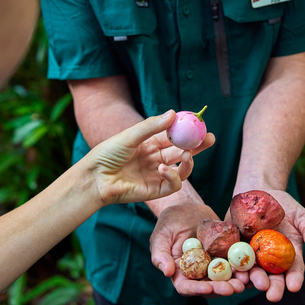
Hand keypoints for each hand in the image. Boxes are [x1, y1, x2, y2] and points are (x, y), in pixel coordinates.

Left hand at [87, 110, 214, 205]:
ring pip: (182, 169)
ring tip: (187, 155)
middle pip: (183, 151)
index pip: (174, 136)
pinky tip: (163, 169)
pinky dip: (173, 176)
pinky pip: (173, 184)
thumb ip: (151, 127)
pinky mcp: (155, 191)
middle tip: (209, 138)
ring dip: (189, 162)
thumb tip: (174, 113)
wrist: (94, 178)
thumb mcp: (129, 136)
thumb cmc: (107, 154)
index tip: (200, 123)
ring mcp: (156, 175)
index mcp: (150, 144)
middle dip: (198, 146)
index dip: (188, 130)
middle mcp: (156, 159)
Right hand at [150, 204, 246, 296]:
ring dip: (236, 281)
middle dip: (223, 288)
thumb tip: (166, 272)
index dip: (197, 290)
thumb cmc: (169, 222)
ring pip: (226, 278)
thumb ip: (160, 254)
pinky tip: (254, 268)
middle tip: (235, 287)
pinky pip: (236, 263)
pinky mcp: (226, 255)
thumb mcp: (160, 236)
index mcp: (180, 273)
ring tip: (247, 280)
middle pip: (210, 286)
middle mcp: (198, 273)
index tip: (208, 288)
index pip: (187, 287)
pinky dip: (245, 268)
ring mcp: (213, 265)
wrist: (187, 207)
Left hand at [226, 189, 304, 301]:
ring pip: (252, 273)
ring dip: (252, 280)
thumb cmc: (284, 207)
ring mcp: (252, 256)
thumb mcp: (300, 215)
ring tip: (251, 285)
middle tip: (272, 296)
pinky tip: (234, 273)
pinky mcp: (234, 249)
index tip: (294, 286)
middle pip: (272, 277)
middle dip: (273, 288)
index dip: (295, 279)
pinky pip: (233, 261)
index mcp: (288, 255)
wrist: (259, 194)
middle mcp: (270, 260)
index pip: (293, 270)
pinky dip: (234, 268)